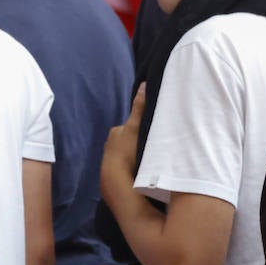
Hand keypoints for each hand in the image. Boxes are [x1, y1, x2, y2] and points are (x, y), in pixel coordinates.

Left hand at [101, 85, 145, 206]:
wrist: (116, 180)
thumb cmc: (125, 151)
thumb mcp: (135, 127)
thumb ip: (139, 107)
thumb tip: (144, 85)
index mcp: (115, 133)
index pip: (131, 126)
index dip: (143, 127)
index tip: (154, 131)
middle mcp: (110, 144)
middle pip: (130, 139)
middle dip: (139, 141)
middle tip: (154, 146)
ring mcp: (111, 160)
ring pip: (129, 153)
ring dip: (138, 155)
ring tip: (151, 160)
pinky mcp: (115, 173)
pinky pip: (128, 166)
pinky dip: (135, 167)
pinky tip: (143, 171)